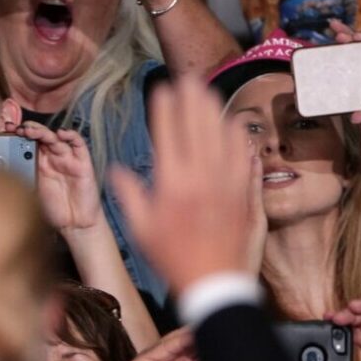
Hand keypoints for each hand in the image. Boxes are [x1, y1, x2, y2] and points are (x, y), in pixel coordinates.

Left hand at [28, 120, 103, 233]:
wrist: (75, 224)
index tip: (6, 131)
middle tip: (17, 129)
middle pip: (40, 136)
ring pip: (55, 138)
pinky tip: (61, 133)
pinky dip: (71, 136)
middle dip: (28, 130)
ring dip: (43, 132)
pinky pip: (78, 144)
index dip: (18, 135)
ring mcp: (67, 159)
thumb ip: (20, 180)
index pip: (28, 142)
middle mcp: (52, 158)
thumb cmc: (54, 210)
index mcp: (38, 163)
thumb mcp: (31, 194)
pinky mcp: (82, 163)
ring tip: (31, 130)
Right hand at [111, 74, 258, 293]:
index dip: (165, 107)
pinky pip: (242, 154)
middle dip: (191, 97)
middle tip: (188, 77)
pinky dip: (237, 135)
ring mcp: (225, 182)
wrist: (214, 283)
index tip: (162, 89)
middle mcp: (200, 176)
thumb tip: (116, 170)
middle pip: (197, 125)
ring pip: (221, 134)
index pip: (168, 133)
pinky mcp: (243, 191)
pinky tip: (233, 123)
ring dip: (214, 109)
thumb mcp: (141, 229)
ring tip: (208, 91)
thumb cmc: (173, 259)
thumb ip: (129, 195)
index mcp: (171, 183)